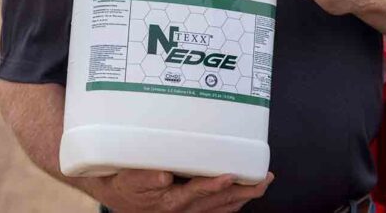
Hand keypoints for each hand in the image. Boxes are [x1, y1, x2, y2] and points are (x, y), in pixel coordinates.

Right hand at [92, 169, 272, 212]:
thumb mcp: (130, 180)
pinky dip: (233, 203)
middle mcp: (184, 210)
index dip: (214, 185)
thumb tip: (164, 175)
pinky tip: (245, 195)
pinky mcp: (192, 212)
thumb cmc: (127, 186)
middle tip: (264, 179)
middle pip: (218, 202)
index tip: (231, 175)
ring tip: (262, 184)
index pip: (197, 192)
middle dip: (243, 191)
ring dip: (243, 197)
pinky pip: (217, 211)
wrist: (121, 199)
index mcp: (171, 201)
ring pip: (222, 207)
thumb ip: (146, 178)